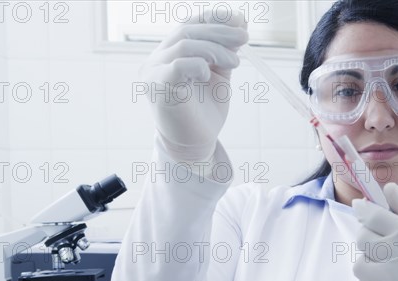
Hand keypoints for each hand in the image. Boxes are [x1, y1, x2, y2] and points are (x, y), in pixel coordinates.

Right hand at [139, 10, 248, 161]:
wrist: (195, 145)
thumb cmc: (204, 112)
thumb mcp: (218, 74)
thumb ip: (224, 50)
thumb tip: (239, 20)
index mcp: (168, 54)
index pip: (189, 24)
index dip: (213, 18)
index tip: (240, 21)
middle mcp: (156, 59)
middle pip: (187, 31)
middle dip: (219, 31)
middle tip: (244, 38)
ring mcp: (153, 72)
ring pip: (184, 45)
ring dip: (215, 49)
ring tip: (235, 62)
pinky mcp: (157, 87)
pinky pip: (178, 66)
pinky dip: (198, 65)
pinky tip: (209, 75)